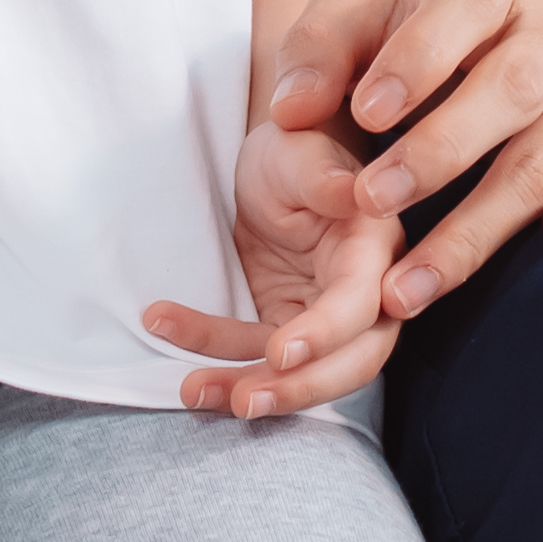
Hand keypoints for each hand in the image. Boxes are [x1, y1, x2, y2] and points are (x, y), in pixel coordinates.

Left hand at [146, 0, 424, 416]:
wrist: (273, 154)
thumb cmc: (296, 139)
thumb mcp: (300, 147)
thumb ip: (324, 175)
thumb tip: (354, 193)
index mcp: (376, 246)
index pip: (362, 305)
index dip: (326, 335)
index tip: (279, 351)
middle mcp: (364, 289)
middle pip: (348, 363)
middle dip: (295, 390)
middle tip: (240, 402)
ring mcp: (326, 313)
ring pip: (302, 372)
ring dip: (248, 386)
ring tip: (190, 392)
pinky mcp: (291, 324)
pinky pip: (256, 354)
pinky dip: (216, 356)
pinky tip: (166, 328)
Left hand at [278, 0, 542, 324]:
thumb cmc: (430, 41)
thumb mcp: (366, 17)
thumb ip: (318, 49)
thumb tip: (290, 112)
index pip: (462, 4)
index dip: (415, 59)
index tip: (364, 115)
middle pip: (509, 88)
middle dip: (437, 151)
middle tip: (371, 203)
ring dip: (480, 225)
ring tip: (411, 286)